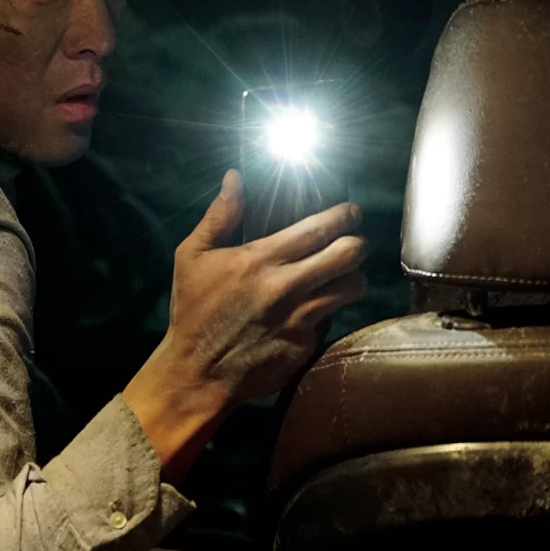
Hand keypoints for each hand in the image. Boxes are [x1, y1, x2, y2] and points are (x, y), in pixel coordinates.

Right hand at [123, 169, 367, 479]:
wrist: (197, 372)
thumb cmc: (193, 310)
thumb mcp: (191, 256)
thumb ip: (219, 216)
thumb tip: (235, 178)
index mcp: (262, 259)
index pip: (321, 228)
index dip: (345, 214)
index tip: (351, 211)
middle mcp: (288, 287)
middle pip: (349, 254)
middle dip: (358, 243)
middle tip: (353, 242)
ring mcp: (301, 318)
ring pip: (353, 288)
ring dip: (354, 277)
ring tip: (345, 274)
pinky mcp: (307, 345)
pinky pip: (334, 319)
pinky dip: (331, 310)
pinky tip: (319, 307)